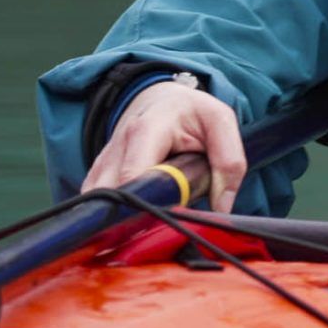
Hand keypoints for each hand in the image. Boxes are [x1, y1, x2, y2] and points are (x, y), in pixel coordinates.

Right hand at [81, 80, 247, 212]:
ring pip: (101, 203)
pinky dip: (113, 216)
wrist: (162, 100)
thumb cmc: (192, 112)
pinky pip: (98, 203)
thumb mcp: (221, 122)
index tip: (166, 221)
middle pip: (112, 196)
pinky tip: (135, 218)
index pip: (134, 176)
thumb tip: (221, 208)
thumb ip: (229, 162)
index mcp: (146, 130)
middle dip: (133, 218)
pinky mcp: (98, 174)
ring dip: (122, 219)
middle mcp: (118, 146)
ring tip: (151, 222)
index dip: (147, 204)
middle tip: (161, 228)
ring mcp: (104, 162)